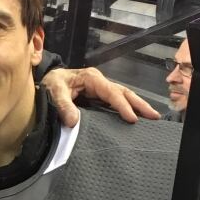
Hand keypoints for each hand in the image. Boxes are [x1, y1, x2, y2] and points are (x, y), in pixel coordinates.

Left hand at [41, 67, 159, 127]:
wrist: (45, 82)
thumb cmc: (51, 84)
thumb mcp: (53, 91)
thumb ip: (62, 105)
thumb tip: (73, 121)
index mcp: (91, 78)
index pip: (111, 92)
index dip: (122, 105)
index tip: (132, 118)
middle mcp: (99, 82)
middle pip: (123, 92)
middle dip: (139, 104)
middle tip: (154, 116)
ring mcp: (100, 89)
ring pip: (122, 96)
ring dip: (137, 106)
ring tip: (151, 118)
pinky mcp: (98, 97)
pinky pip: (116, 102)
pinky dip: (127, 109)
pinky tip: (135, 118)